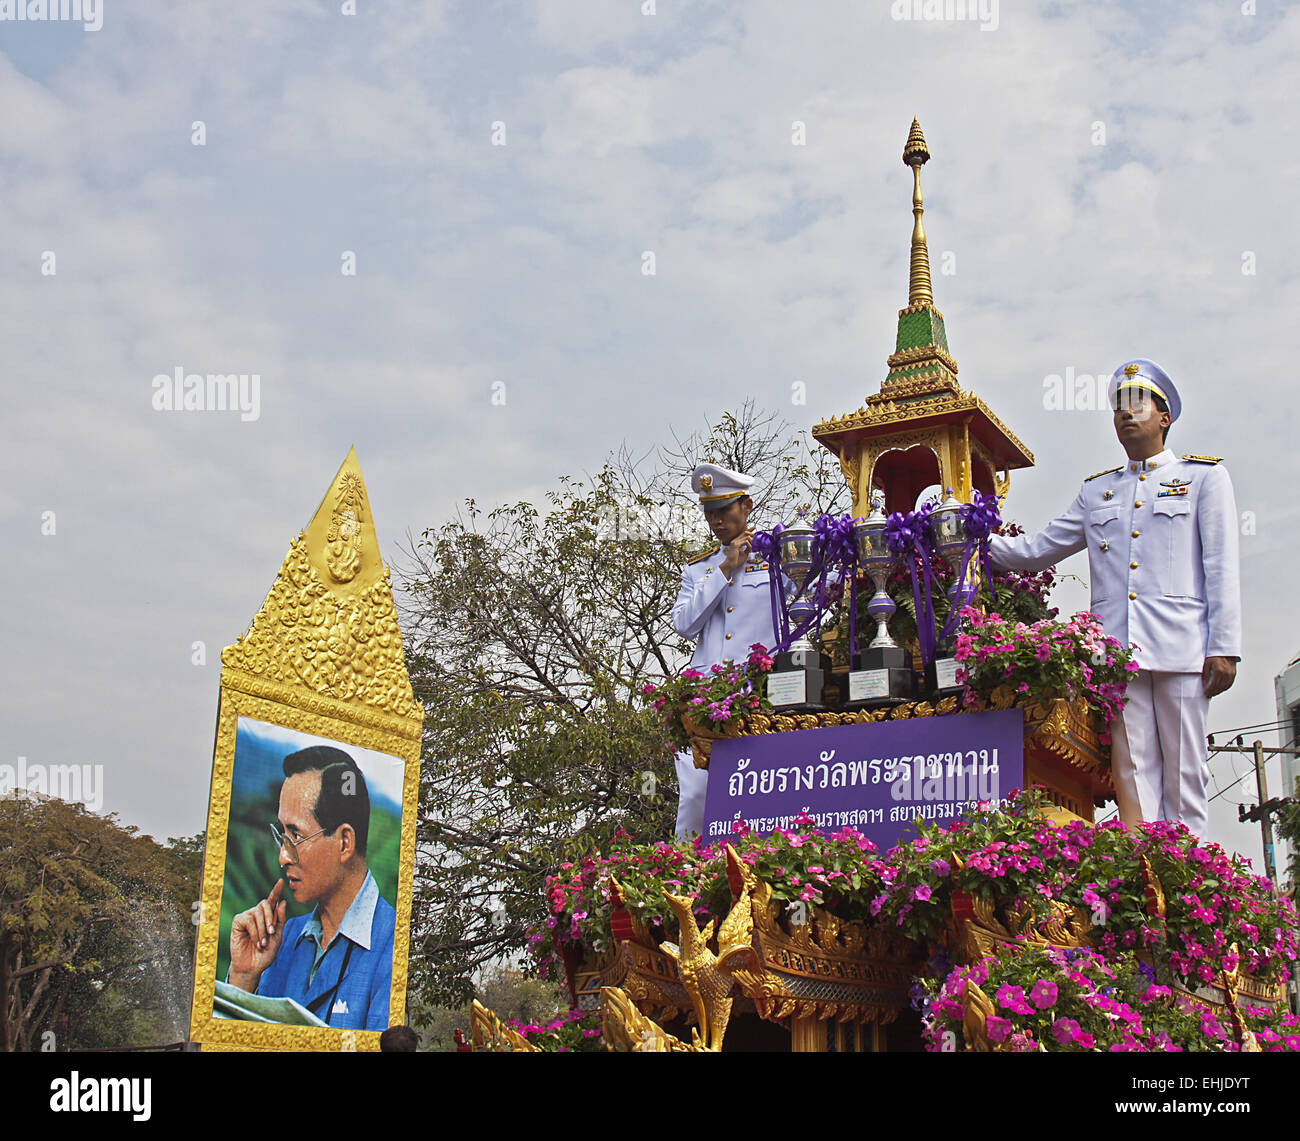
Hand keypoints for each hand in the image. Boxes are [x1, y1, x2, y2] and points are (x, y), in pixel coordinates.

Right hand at [229, 877, 286, 991]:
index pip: (272, 901)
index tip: (281, 881)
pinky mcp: (238, 922)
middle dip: (270, 918)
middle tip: (271, 933)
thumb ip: (280, 920)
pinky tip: (255, 941)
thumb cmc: (265, 953)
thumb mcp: (277, 937)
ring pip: (258, 913)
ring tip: (262, 943)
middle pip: (265, 904)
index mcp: (268, 916)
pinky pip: (249, 920)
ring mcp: (247, 917)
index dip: (276, 891)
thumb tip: (283, 902)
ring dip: (263, 929)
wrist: (253, 967)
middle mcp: (257, 914)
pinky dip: (255, 931)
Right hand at [719, 530, 753, 578]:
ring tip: (754, 544)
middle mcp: (735, 541)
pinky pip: (745, 542)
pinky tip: (751, 549)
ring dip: (752, 541)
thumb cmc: (736, 561)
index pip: (743, 534)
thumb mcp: (744, 553)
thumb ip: (747, 549)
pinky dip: (749, 545)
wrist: (730, 565)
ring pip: (746, 537)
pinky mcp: (736, 545)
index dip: (748, 530)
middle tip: (755, 529)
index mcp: (736, 542)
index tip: (753, 528)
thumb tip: (751, 547)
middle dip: (751, 530)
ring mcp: (735, 542)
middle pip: (744, 533)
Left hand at [1201, 656, 1235, 697]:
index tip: (1205, 693)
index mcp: (1219, 670)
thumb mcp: (1207, 663)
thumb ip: (1206, 674)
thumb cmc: (1213, 656)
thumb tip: (1204, 684)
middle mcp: (1226, 672)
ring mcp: (1231, 673)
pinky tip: (1220, 689)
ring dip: (1219, 691)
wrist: (1224, 651)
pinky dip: (1224, 688)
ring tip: (1213, 693)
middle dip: (1213, 692)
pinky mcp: (1234, 673)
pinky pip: (1229, 683)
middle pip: (1220, 686)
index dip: (1209, 690)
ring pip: (1225, 686)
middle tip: (1208, 695)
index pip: (1214, 684)